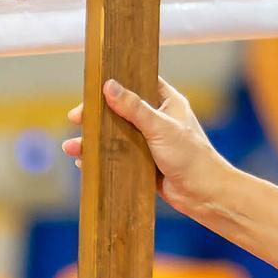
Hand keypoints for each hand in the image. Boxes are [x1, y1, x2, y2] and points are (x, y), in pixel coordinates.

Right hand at [62, 77, 228, 216]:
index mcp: (168, 103)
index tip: (93, 85)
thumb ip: (134, 107)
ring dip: (94, 140)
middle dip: (97, 115)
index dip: (117, 82)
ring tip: (72, 147)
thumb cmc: (191, 157)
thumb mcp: (160, 127)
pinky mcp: (144, 163)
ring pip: (116, 135)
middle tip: (77, 117)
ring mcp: (150, 142)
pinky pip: (118, 157)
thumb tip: (108, 86)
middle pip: (121, 110)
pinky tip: (84, 162)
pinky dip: (101, 158)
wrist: (204, 194)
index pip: (140, 83)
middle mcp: (158, 120)